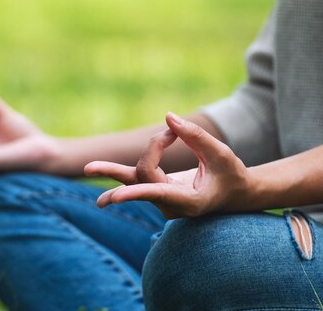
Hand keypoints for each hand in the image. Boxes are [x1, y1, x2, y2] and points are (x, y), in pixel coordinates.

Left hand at [84, 112, 250, 218]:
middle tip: (131, 148)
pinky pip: (135, 180)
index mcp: (189, 201)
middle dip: (142, 155)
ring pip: (133, 181)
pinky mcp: (155, 192)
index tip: (116, 197)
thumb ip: (195, 136)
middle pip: (143, 177)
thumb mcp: (220, 153)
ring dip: (111, 172)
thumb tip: (167, 117)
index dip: (136, 193)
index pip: (157, 193)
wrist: (234, 194)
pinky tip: (99, 183)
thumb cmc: (231, 174)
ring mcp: (161, 201)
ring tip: (87, 168)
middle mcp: (171, 205)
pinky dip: (121, 173)